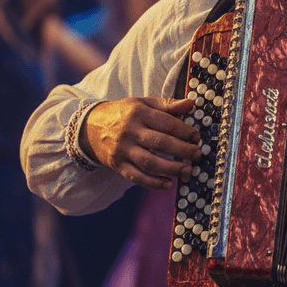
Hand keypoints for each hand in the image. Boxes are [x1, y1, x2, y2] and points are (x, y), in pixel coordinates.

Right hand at [80, 97, 201, 188]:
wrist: (89, 127)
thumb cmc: (123, 114)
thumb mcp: (143, 103)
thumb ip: (168, 104)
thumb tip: (191, 103)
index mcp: (139, 113)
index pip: (167, 123)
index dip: (185, 131)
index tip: (197, 137)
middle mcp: (130, 131)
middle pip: (161, 143)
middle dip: (183, 150)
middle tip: (198, 154)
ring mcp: (123, 150)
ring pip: (150, 162)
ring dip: (172, 168)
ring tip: (188, 170)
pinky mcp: (117, 164)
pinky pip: (136, 177)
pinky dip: (153, 183)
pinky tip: (168, 184)